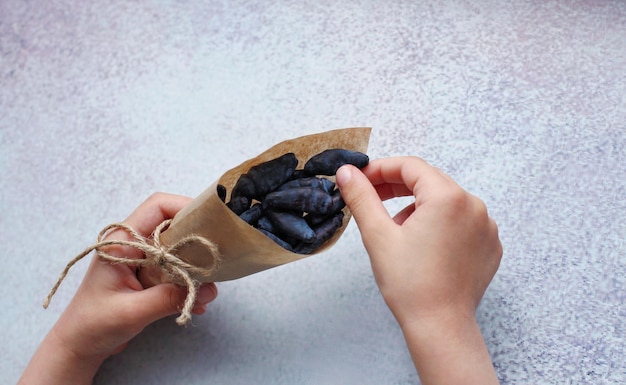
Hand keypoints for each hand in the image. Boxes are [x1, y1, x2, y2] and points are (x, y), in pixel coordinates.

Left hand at [19, 193, 217, 384]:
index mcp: (123, 241)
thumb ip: (169, 298)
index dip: (185, 206)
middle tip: (217, 252)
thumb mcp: (132, 311)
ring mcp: (142, 260)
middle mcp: (134, 244)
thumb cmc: (93, 324)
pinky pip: (176, 270)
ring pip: (177, 248)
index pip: (158, 207)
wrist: (78, 346)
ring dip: (195, 264)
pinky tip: (197, 300)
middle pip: (173, 225)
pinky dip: (188, 282)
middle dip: (197, 237)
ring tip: (208, 285)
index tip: (210, 221)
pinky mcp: (148, 277)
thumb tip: (208, 290)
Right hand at [336, 157, 501, 383]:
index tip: (361, 180)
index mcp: (448, 198)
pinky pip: (461, 221)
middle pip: (429, 181)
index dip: (381, 169)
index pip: (411, 166)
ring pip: (444, 202)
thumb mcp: (378, 235)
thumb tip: (347, 172)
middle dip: (397, 188)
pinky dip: (439, 224)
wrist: (440, 326)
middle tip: (371, 200)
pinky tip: (422, 246)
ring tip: (397, 234)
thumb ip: (362, 197)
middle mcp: (473, 206)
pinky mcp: (489, 245)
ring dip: (418, 208)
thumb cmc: (410, 285)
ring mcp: (486, 226)